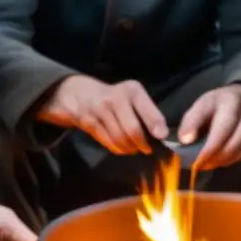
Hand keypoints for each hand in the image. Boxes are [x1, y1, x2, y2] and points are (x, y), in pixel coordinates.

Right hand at [45, 75, 167, 154]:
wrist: (78, 92)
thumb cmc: (113, 97)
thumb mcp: (133, 97)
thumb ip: (148, 112)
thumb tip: (162, 134)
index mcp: (131, 91)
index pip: (147, 110)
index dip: (155, 125)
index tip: (162, 136)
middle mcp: (115, 98)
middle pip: (132, 129)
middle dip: (141, 144)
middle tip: (146, 149)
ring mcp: (100, 110)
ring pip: (119, 138)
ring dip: (129, 148)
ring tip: (134, 149)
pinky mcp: (88, 122)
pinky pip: (107, 141)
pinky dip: (117, 149)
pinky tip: (122, 148)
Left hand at [176, 84, 240, 169]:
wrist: (235, 99)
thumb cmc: (212, 107)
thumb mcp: (197, 108)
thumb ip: (190, 123)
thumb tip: (186, 140)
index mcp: (230, 100)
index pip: (223, 126)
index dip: (211, 146)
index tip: (197, 161)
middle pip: (236, 138)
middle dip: (218, 155)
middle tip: (202, 165)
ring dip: (226, 158)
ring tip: (210, 164)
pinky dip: (235, 158)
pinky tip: (222, 160)